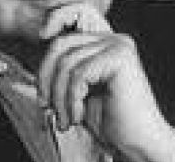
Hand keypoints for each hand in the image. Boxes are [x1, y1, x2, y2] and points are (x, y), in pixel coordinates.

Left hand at [37, 4, 174, 161]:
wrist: (139, 145)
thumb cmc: (108, 120)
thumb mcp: (77, 88)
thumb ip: (62, 68)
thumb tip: (36, 48)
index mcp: (103, 42)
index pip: (66, 29)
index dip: (51, 29)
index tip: (38, 50)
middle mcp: (112, 38)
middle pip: (60, 44)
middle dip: (45, 77)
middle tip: (45, 106)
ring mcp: (118, 45)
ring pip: (67, 63)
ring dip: (59, 96)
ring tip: (64, 119)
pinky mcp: (120, 57)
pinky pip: (80, 74)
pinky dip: (71, 99)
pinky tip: (77, 117)